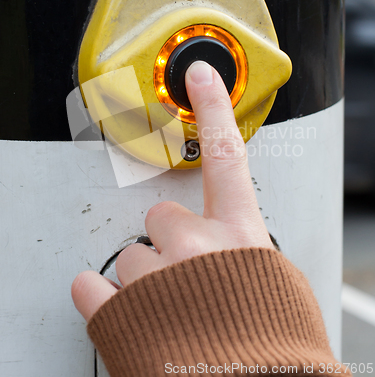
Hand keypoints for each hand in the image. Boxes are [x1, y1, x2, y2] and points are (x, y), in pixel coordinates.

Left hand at [72, 61, 272, 321]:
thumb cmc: (271, 355)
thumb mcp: (277, 288)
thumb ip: (246, 253)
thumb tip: (231, 244)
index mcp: (239, 236)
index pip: (226, 153)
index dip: (212, 109)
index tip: (198, 76)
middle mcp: (195, 245)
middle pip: (161, 217)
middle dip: (171, 244)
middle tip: (186, 280)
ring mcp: (154, 277)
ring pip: (131, 255)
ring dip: (146, 281)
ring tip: (170, 317)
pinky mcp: (117, 313)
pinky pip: (91, 287)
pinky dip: (102, 301)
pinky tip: (127, 318)